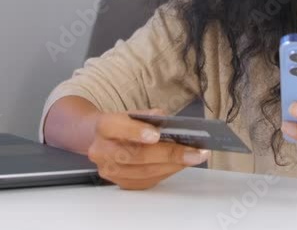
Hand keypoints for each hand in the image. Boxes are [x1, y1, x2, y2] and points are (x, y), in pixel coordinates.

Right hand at [87, 108, 210, 189]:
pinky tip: (180, 164)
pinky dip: (167, 172)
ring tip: (194, 158)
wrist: (102, 139)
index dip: (137, 132)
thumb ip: (148, 115)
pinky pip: (147, 181)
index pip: (117, 128)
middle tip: (194, 152)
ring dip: (173, 165)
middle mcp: (102, 151)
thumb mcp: (132, 113)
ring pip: (144, 172)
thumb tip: (167, 121)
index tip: (157, 134)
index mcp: (104, 127)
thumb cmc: (122, 125)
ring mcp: (109, 170)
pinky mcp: (120, 183)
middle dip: (169, 154)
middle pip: (135, 156)